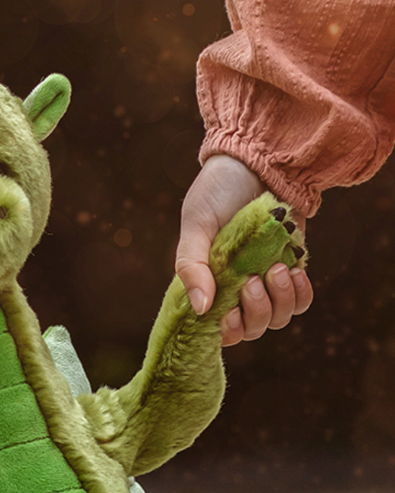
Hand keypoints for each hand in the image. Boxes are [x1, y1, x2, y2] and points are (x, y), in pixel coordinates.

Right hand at [176, 155, 312, 346]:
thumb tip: (200, 309)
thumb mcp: (196, 225)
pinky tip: (294, 270)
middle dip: (256, 312)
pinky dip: (300, 292)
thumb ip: (192, 266)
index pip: (217, 332)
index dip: (227, 332)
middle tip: (254, 280)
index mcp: (207, 286)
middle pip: (252, 330)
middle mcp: (235, 291)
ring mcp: (265, 282)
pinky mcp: (291, 270)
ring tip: (277, 269)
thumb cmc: (218, 191)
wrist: (257, 160)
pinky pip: (301, 301)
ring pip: (278, 319)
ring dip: (280, 300)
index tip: (230, 314)